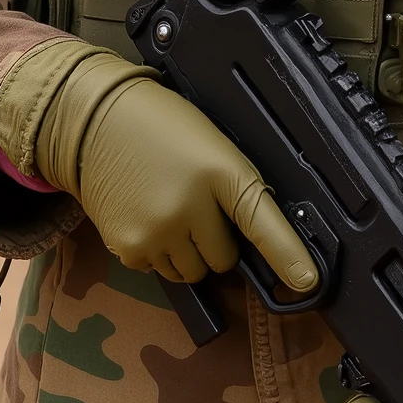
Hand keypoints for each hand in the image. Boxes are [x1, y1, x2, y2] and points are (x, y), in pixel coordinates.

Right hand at [0, 41, 316, 289]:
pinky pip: (160, 271)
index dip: (287, 254)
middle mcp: (190, 206)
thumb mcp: (209, 141)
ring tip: (169, 209)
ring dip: (189, 252)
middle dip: (217, 241)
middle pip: (225, 259)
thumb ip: (232, 185)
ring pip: (193, 272)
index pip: (260, 217)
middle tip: (197, 207)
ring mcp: (158, 231)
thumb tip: (252, 236)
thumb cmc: (160, 123)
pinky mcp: (130, 249)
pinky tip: (146, 216)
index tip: (307, 281)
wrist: (94, 120)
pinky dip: (158, 253)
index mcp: (218, 169)